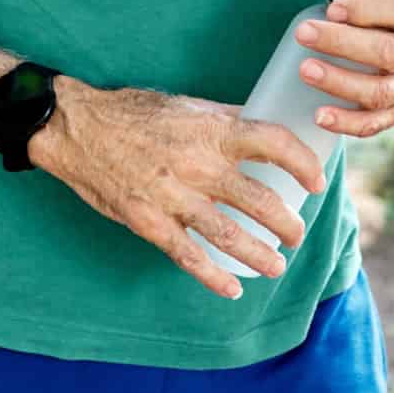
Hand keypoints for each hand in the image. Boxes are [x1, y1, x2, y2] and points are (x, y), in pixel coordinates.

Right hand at [30, 80, 325, 299]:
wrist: (76, 129)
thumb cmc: (131, 113)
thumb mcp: (183, 104)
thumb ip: (224, 117)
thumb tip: (263, 123)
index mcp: (210, 130)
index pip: (273, 144)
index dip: (302, 164)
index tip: (317, 181)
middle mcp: (197, 164)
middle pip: (259, 199)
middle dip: (286, 223)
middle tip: (296, 233)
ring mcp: (172, 196)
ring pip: (229, 234)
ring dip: (260, 254)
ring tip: (277, 265)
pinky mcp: (148, 221)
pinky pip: (188, 256)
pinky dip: (213, 276)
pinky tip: (232, 288)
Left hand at [295, 0, 393, 138]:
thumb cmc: (372, 4)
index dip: (368, 10)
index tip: (332, 8)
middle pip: (387, 52)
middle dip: (343, 43)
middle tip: (303, 34)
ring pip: (381, 91)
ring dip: (342, 83)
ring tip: (306, 70)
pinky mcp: (393, 109)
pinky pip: (376, 122)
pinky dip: (349, 123)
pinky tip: (318, 116)